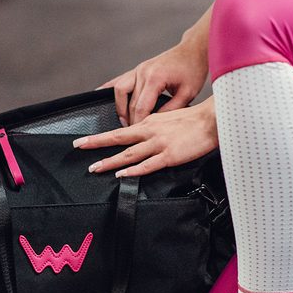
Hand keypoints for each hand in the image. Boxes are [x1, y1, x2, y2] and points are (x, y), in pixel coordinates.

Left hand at [73, 98, 217, 176]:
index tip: (86, 140)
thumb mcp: (169, 118)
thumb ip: (155, 126)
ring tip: (95, 167)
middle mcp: (150, 131)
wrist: (213, 120)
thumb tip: (143, 133)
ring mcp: (159, 144)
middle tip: (79, 146)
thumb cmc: (196, 120)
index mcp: (150, 122)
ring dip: (110, 161)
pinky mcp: (169, 156)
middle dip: (96, 143)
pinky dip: (133, 170)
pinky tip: (122, 175)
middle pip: (118, 138)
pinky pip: (147, 165)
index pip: (121, 130)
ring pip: (128, 153)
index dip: (102, 136)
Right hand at [98, 39, 208, 125]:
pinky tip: (103, 97)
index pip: (141, 107)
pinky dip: (110, 90)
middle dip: (129, 119)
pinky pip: (119, 80)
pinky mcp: (138, 68)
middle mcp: (143, 72)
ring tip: (124, 120)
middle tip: (132, 134)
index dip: (138, 124)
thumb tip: (155, 123)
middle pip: (129, 102)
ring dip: (120, 107)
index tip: (137, 135)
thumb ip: (171, 109)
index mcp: (155, 78)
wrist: (193, 50)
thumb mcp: (188, 93)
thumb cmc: (193, 70)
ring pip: (119, 90)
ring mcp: (138, 69)